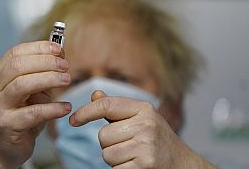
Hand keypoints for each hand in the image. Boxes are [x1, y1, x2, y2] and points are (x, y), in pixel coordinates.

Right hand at [0, 41, 71, 168]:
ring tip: (67, 80)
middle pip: (19, 65)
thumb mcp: (30, 89)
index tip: (59, 50)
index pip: (16, 52)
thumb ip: (41, 72)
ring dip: (49, 79)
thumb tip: (60, 54)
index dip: (39, 48)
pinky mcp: (8, 124)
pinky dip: (53, 108)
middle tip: (65, 67)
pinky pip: (33, 112)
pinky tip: (66, 107)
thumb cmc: (20, 113)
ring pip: (23, 84)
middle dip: (46, 62)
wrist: (5, 145)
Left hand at [70, 91, 215, 168]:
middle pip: (103, 135)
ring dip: (115, 158)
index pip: (106, 105)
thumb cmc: (157, 140)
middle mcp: (146, 124)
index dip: (85, 112)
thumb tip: (95, 94)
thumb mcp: (141, 118)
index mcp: (143, 109)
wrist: (183, 164)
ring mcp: (146, 145)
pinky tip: (136, 166)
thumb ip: (117, 109)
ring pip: (106, 153)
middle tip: (129, 146)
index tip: (72, 120)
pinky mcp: (145, 164)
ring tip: (134, 156)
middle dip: (110, 144)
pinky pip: (114, 168)